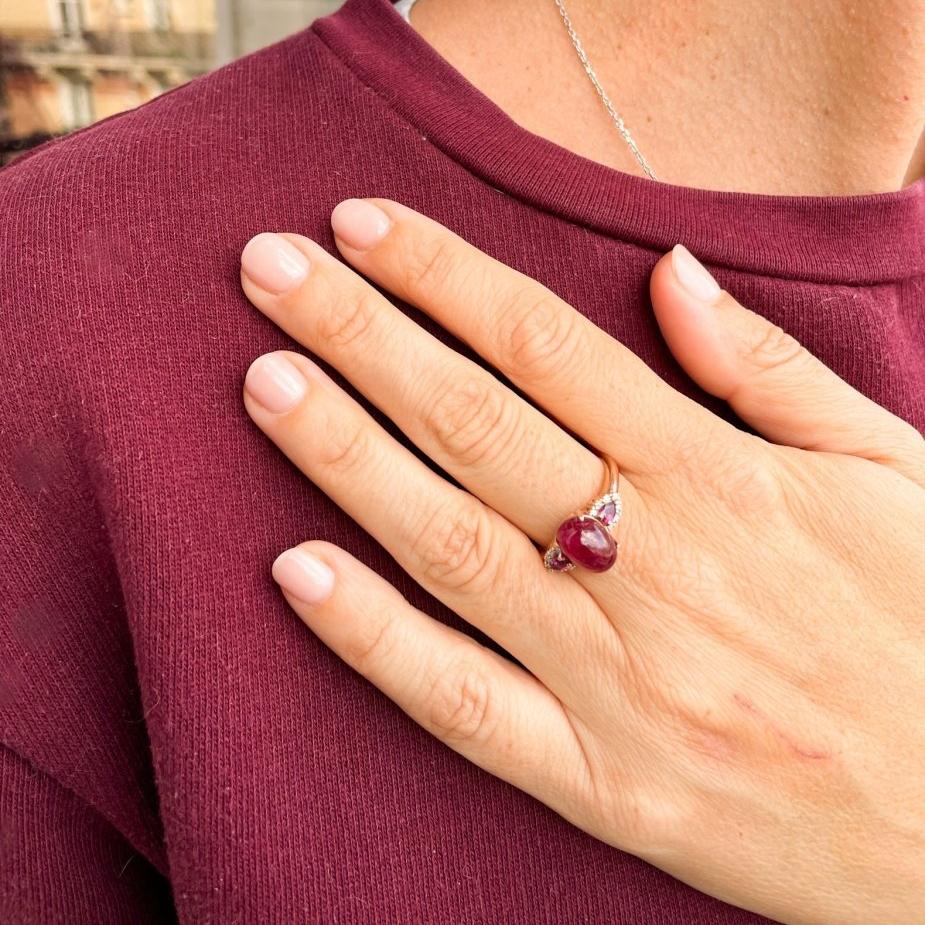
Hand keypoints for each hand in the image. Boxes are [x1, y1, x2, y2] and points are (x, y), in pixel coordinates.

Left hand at [238, 199, 924, 923]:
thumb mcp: (892, 470)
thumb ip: (767, 371)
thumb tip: (670, 274)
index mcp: (720, 480)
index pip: (545, 345)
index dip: (442, 276)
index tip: (359, 224)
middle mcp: (651, 564)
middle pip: (475, 424)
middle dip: (362, 335)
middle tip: (268, 271)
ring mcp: (616, 677)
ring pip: (450, 545)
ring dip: (344, 456)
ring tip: (266, 382)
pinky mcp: (600, 778)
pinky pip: (463, 702)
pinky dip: (374, 639)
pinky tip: (293, 574)